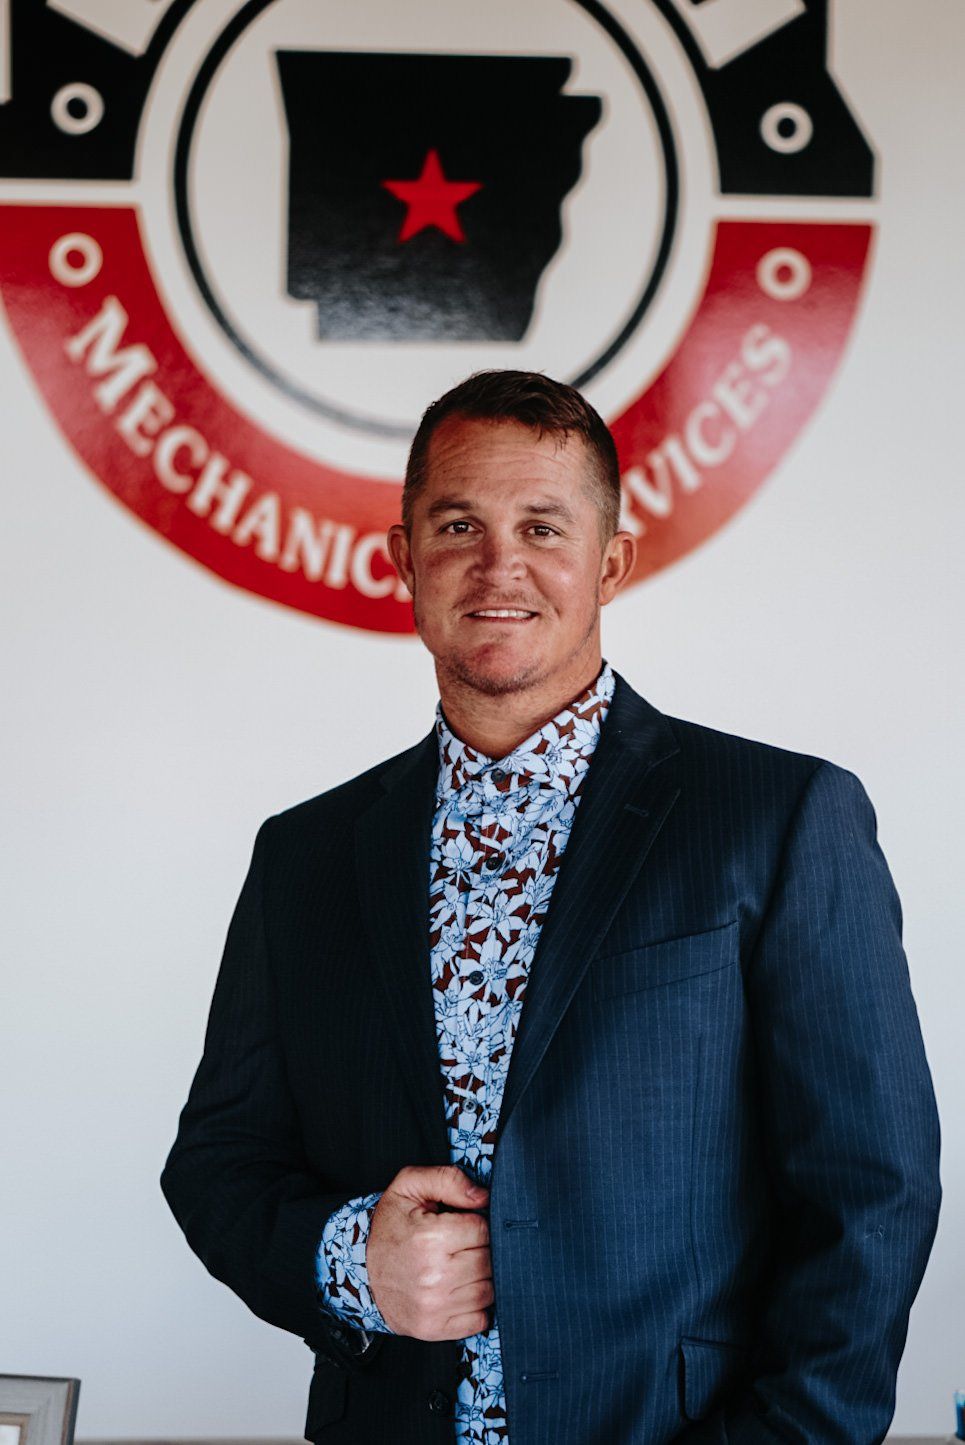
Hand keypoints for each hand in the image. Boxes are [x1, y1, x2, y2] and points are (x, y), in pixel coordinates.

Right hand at [366, 1164, 492, 1340]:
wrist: (359, 1272)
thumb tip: (482, 1197)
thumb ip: (449, 1179)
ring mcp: (434, 1307)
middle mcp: (433, 1276)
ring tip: (460, 1266)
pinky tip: (460, 1291)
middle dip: (480, 1249)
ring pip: (488, 1291)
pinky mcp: (434, 1329)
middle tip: (461, 1246)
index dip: (476, 1224)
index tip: (461, 1225)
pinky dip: (477, 1307)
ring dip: (481, 1278)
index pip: (483, 1230)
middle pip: (489, 1261)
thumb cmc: (389, 1227)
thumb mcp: (409, 1186)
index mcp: (430, 1238)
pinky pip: (480, 1320)